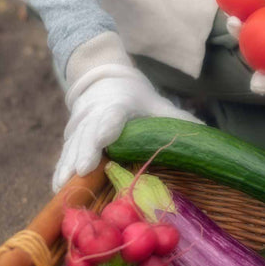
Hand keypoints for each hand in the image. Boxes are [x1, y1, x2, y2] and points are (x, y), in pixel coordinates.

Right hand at [53, 64, 202, 191]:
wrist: (102, 78)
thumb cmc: (135, 95)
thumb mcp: (156, 103)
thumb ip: (177, 119)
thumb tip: (206, 131)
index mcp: (118, 103)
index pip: (112, 115)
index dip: (108, 127)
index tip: (104, 139)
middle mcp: (96, 113)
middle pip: (89, 133)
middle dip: (85, 152)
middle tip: (83, 170)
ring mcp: (81, 125)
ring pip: (73, 145)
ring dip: (68, 165)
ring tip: (65, 185)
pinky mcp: (72, 136)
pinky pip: (65, 153)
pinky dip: (61, 169)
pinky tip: (58, 187)